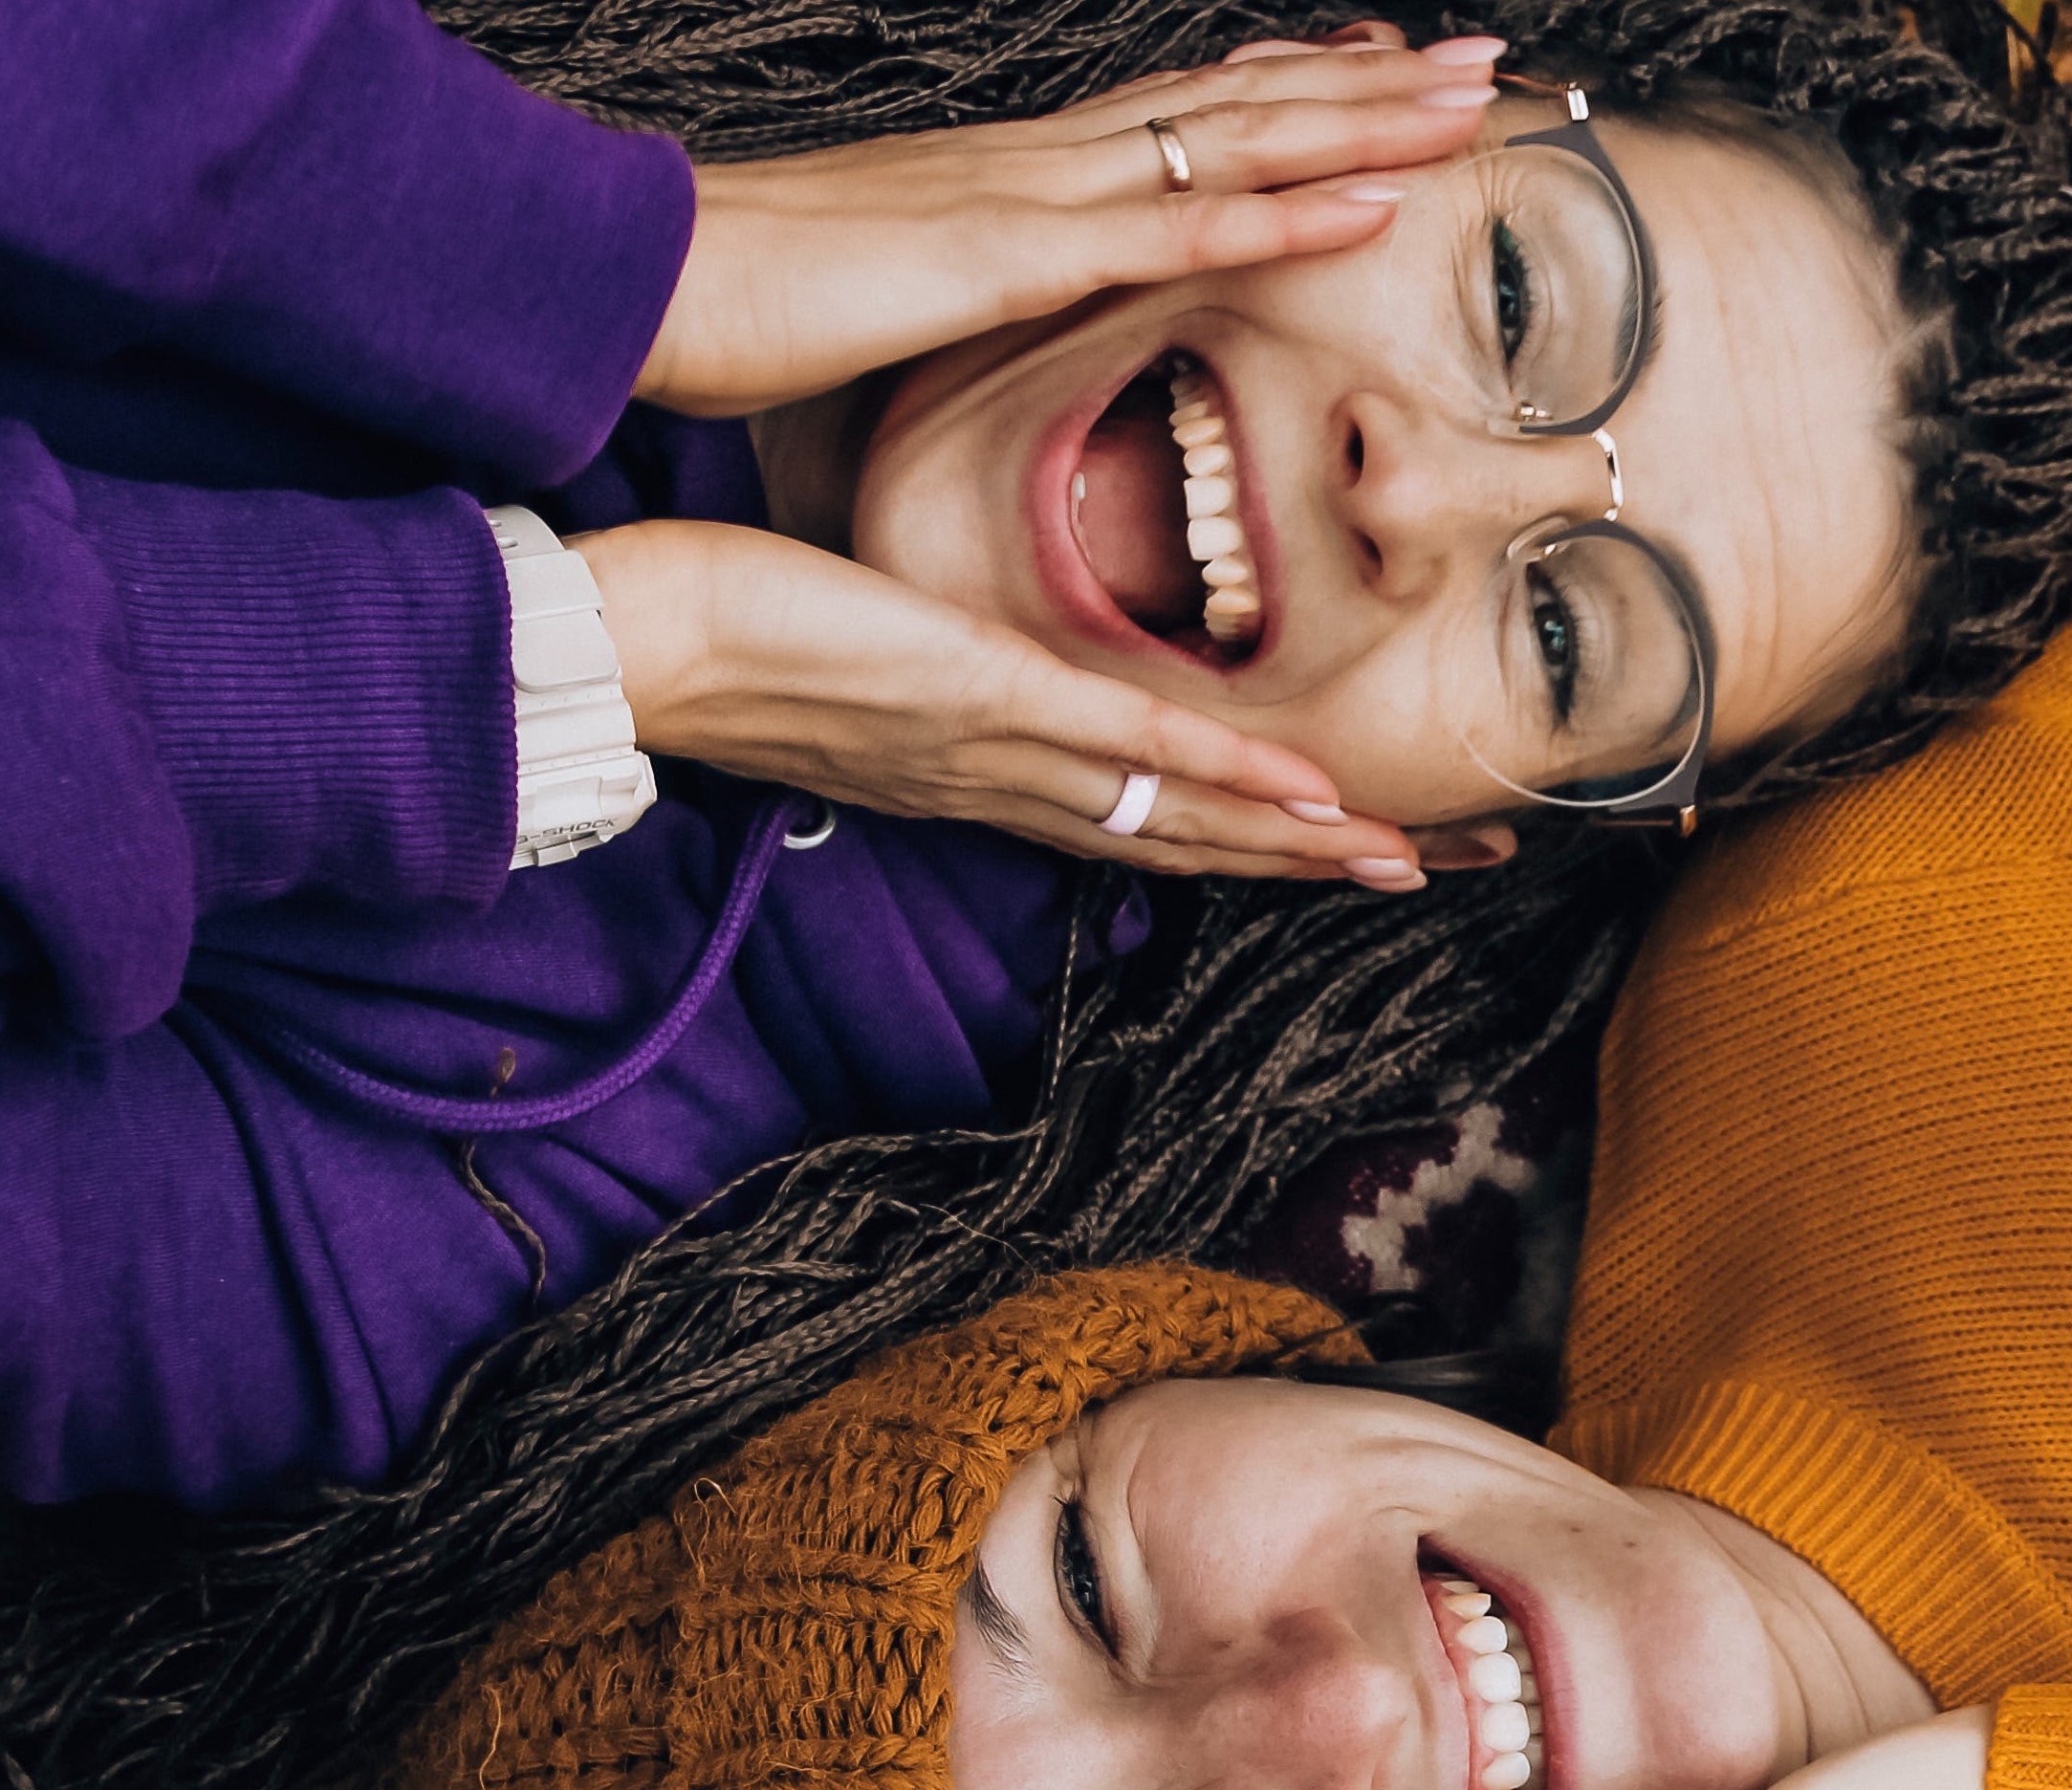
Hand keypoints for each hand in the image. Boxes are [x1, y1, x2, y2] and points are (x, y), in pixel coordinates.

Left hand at [581, 519, 1425, 883]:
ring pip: (1178, 814)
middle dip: (1315, 864)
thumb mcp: (861, 668)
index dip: (1253, 846)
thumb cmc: (730, 637)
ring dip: (1300, 844)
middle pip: (1188, 844)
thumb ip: (938, 684)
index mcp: (987, 781)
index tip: (1352, 846)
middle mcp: (1012, 789)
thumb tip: (979, 673)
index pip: (1143, 826)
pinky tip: (1305, 797)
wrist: (639, 645)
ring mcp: (1006, 751)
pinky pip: (1126, 747)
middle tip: (1432, 871)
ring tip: (1403, 855)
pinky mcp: (986, 696)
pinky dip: (1221, 780)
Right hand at [638, 36, 1504, 418]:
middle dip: (1363, 82)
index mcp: (1008, 182)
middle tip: (1479, 60)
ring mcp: (1030, 200)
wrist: (633, 281)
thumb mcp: (877, 307)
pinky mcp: (1012, 256)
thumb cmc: (734, 304)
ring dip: (1359, 120)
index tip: (1379, 80)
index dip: (1287, 98)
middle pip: (1233, 106)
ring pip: (1232, 142)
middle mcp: (1036, 167)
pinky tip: (1367, 199)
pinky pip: (1175, 229)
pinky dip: (1280, 211)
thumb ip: (948, 303)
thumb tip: (974, 316)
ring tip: (1467, 100)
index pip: (1176, 122)